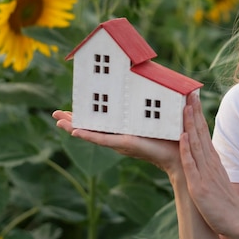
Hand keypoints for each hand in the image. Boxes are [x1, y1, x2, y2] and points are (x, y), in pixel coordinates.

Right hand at [52, 110, 180, 173]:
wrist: (182, 153)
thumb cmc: (175, 136)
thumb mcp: (163, 114)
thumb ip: (158, 102)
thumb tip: (164, 85)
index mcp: (127, 128)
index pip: (103, 120)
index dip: (87, 114)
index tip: (73, 107)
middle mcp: (120, 135)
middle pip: (91, 127)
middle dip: (73, 121)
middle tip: (56, 114)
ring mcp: (120, 140)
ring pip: (91, 133)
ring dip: (73, 127)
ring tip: (58, 121)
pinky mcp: (125, 144)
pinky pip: (102, 139)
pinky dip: (88, 135)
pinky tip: (74, 132)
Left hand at [179, 93, 238, 235]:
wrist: (238, 220)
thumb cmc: (224, 201)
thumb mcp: (215, 178)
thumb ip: (207, 165)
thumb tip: (199, 153)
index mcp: (212, 160)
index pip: (204, 132)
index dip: (197, 114)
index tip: (192, 97)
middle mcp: (210, 163)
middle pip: (201, 133)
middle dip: (193, 112)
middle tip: (188, 92)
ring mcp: (205, 173)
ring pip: (196, 144)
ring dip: (190, 125)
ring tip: (185, 107)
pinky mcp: (199, 186)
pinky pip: (192, 166)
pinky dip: (187, 150)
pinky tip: (183, 137)